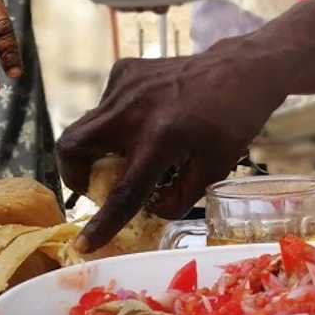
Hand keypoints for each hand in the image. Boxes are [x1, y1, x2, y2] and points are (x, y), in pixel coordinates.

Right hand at [56, 41, 283, 251]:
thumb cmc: (234, 122)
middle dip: (74, 173)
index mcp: (160, 140)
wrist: (241, 70)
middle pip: (72, 147)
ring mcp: (124, 86)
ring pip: (86, 124)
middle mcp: (133, 111)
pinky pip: (106, 105)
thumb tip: (150, 211)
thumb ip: (180, 198)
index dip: (102, 224)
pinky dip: (116, 122)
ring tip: (129, 152)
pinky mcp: (125, 70)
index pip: (123, 193)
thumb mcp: (215, 169)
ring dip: (97, 147)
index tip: (85, 245)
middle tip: (94, 185)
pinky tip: (146, 120)